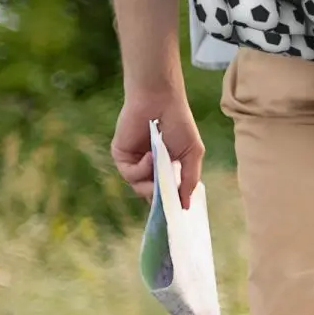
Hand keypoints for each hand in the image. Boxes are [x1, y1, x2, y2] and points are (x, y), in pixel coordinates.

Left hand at [111, 90, 203, 210]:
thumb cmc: (180, 122)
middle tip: (167, 196)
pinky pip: (130, 174)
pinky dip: (141, 169)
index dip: (169, 203)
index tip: (175, 213)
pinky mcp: (121, 157)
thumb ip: (189, 179)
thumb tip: (186, 205)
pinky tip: (150, 155)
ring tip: (160, 165)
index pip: (165, 192)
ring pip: (139, 187)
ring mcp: (134, 162)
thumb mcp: (192, 152)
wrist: (160, 100)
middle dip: (160, 197)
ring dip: (151, 181)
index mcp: (166, 166)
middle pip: (151, 195)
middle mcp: (149, 167)